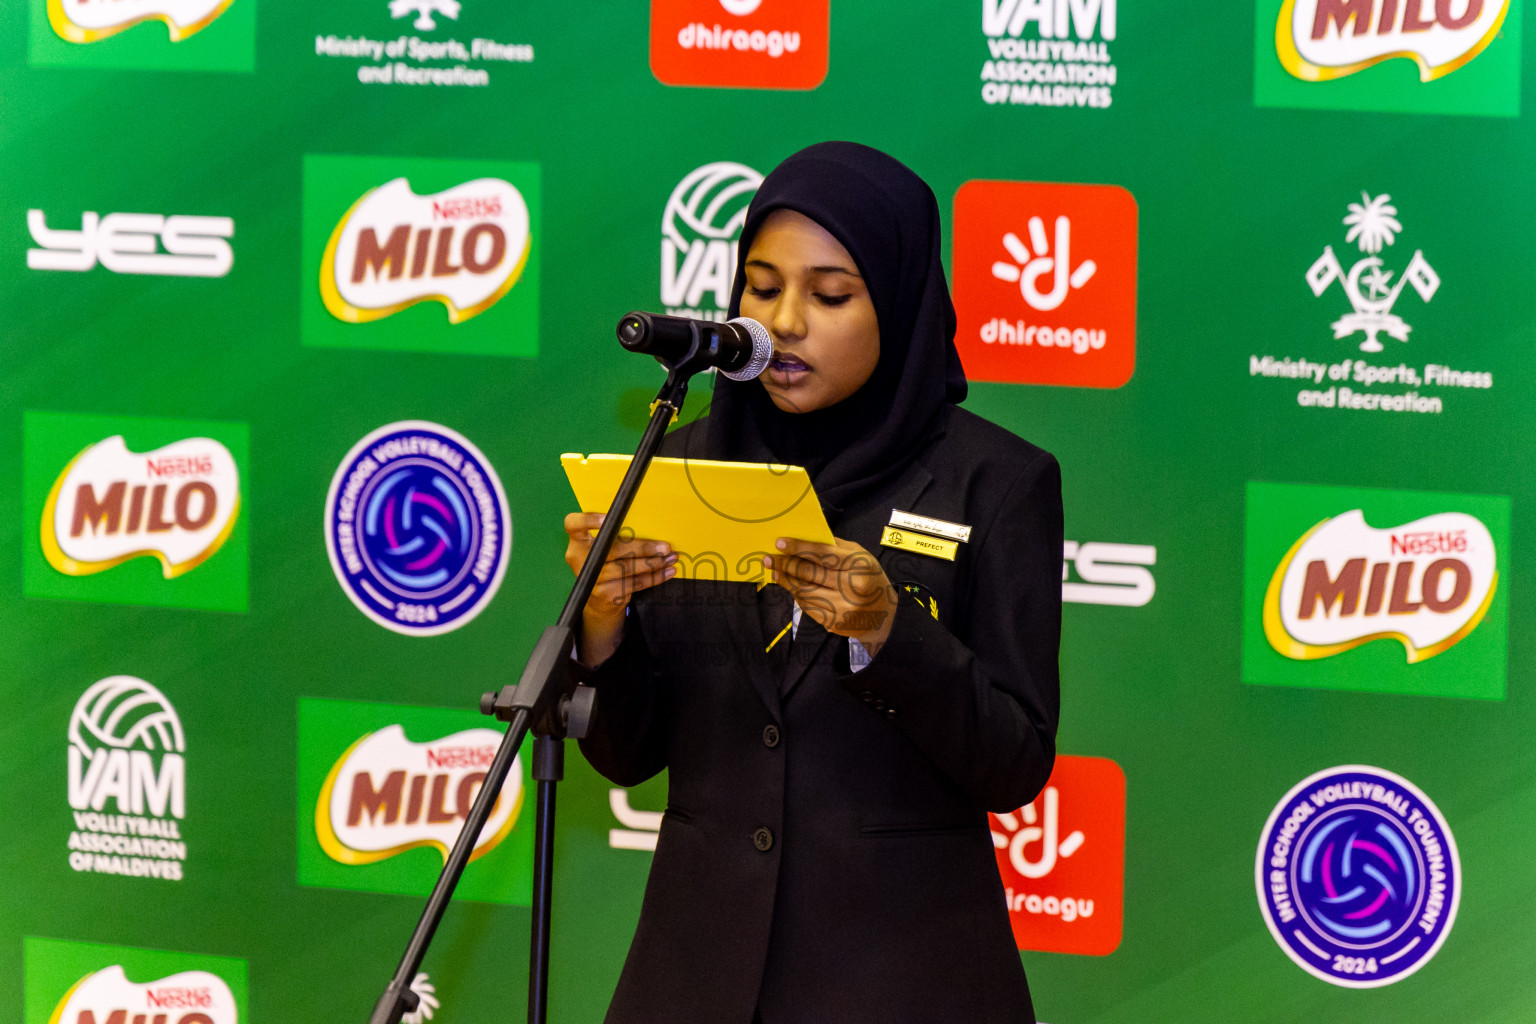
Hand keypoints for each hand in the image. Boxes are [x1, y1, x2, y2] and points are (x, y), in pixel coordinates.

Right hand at [564, 512, 675, 664]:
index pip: (573, 525)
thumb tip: (652, 525)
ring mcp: (592, 578)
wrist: (598, 600)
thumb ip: (614, 535)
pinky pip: (634, 583)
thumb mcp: (603, 548)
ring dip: (653, 563)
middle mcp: (580, 559)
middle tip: (665, 546)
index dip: (588, 520)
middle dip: (643, 547)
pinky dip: (654, 577)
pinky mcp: (604, 594)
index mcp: (578, 542)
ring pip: (627, 568)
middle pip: (612, 549)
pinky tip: (667, 571)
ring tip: (671, 557)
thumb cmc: (606, 564)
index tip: (607, 518)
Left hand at [763, 537, 896, 654]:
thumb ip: (834, 547)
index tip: (780, 543)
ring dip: (787, 581)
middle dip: (785, 565)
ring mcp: (843, 608)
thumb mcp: (860, 556)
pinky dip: (798, 596)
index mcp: (859, 566)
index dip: (799, 548)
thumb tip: (803, 538)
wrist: (884, 615)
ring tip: (776, 572)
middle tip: (769, 558)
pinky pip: (808, 607)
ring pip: (805, 592)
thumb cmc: (869, 578)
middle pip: (810, 574)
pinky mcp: (835, 623)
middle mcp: (852, 588)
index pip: (823, 554)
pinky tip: (792, 587)